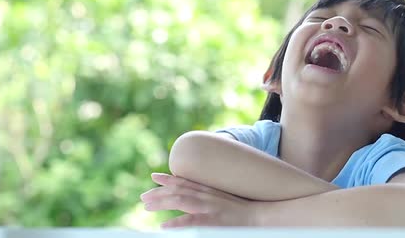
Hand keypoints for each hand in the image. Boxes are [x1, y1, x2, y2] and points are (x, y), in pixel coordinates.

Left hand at [140, 173, 258, 227]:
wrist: (261, 216)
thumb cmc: (244, 210)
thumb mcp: (225, 198)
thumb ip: (210, 196)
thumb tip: (198, 199)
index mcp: (209, 190)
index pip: (186, 180)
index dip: (169, 178)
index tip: (154, 177)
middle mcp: (206, 195)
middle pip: (178, 189)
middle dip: (159, 192)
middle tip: (143, 197)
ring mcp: (208, 207)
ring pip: (180, 200)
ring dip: (161, 202)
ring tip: (146, 206)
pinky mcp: (212, 220)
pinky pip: (190, 221)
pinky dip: (176, 223)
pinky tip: (163, 226)